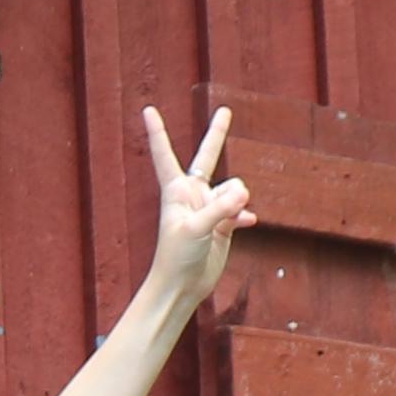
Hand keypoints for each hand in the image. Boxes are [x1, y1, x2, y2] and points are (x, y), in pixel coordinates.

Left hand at [137, 105, 250, 320]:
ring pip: (235, 189)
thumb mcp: (195, 230)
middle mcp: (192, 194)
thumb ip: (220, 210)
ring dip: (237, 202)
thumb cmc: (176, 257)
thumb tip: (244, 194)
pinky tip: (247, 224)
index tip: (148, 109)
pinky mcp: (223, 223)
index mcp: (175, 191)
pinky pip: (242, 209)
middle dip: (217, 134)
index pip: (165, 154)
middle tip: (225, 111)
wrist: (182, 286)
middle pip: (208, 156)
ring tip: (227, 222)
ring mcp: (209, 208)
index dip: (158, 132)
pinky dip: (245, 215)